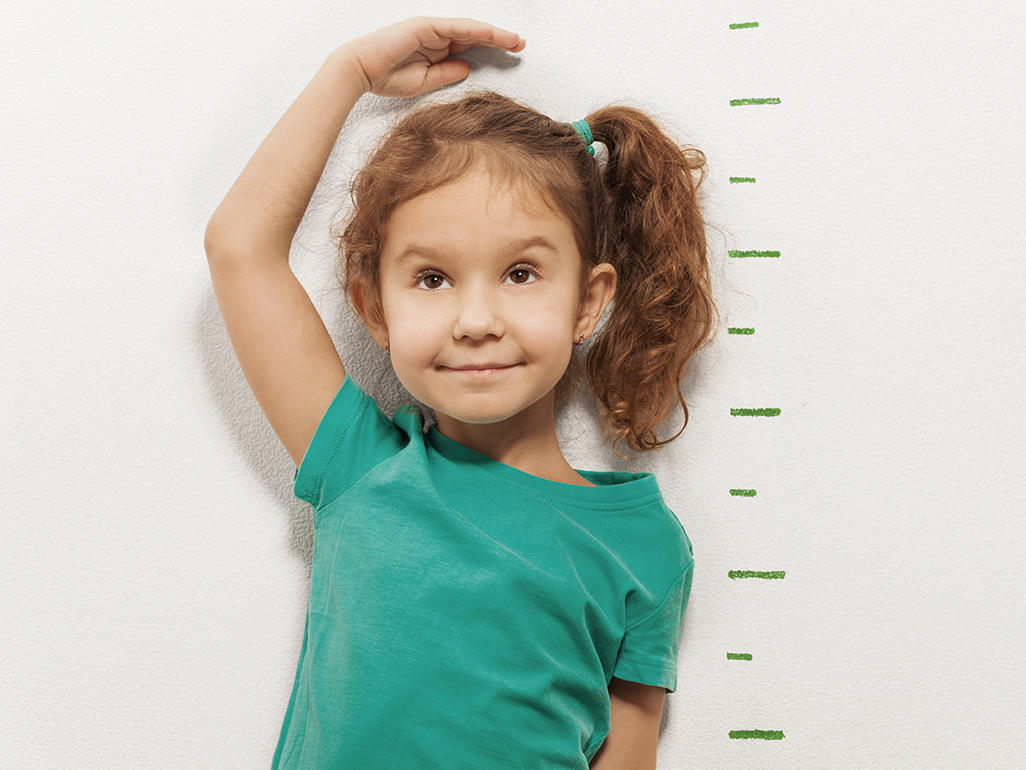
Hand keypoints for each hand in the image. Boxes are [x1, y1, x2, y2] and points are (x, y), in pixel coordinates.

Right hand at [338, 16, 525, 97]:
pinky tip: (492, 34)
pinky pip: (456, 27)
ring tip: (515, 40)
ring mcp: (431, 29)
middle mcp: (436, 36)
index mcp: (437, 49)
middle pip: (475, 35)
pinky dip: (475, 30)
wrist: (360, 71)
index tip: (513, 54)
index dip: (493, 48)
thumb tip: (468, 67)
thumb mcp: (426, 82)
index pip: (471, 46)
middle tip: (522, 44)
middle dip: (500, 39)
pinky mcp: (425, 25)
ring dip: (494, 33)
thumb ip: (447, 74)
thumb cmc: (387, 78)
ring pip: (470, 29)